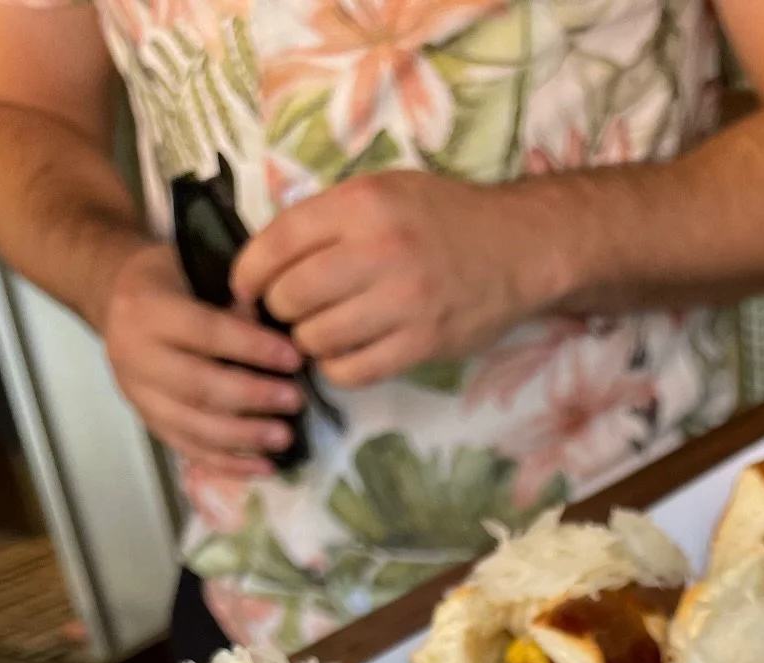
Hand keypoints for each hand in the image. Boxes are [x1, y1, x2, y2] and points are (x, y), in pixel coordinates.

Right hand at [101, 243, 305, 478]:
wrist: (117, 298)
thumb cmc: (171, 279)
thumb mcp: (195, 268)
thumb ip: (231, 299)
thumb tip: (278, 338)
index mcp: (148, 309)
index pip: (205, 332)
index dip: (252, 348)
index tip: (294, 359)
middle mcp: (134, 354)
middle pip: (198, 386)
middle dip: (252, 397)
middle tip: (294, 401)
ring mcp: (137, 394)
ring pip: (193, 425)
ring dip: (244, 437)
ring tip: (283, 437)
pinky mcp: (147, 421)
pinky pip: (188, 448)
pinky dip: (228, 463)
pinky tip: (263, 467)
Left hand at [231, 171, 569, 388]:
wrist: (519, 249)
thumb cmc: (444, 218)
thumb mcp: (383, 191)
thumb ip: (329, 219)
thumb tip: (267, 260)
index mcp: (362, 205)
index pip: (277, 243)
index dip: (248, 273)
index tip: (244, 289)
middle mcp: (380, 251)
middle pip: (291, 296)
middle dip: (279, 309)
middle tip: (289, 312)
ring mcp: (403, 302)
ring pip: (317, 338)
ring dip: (308, 340)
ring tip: (321, 331)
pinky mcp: (422, 343)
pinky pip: (352, 370)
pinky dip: (337, 367)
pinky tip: (345, 353)